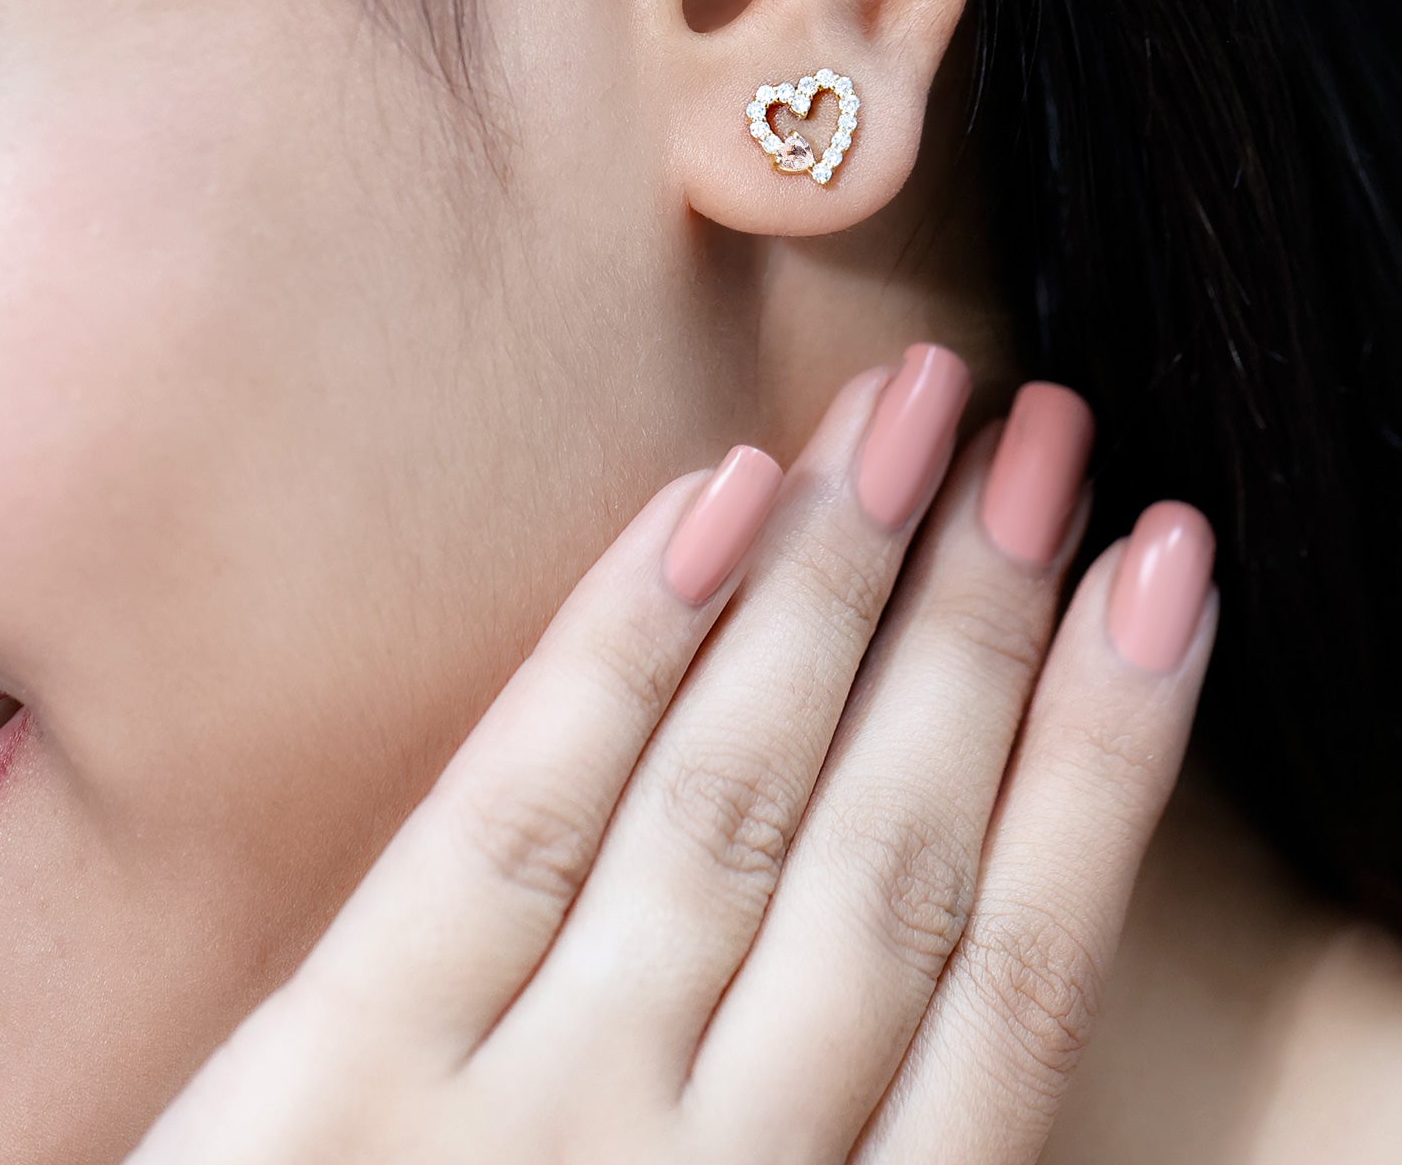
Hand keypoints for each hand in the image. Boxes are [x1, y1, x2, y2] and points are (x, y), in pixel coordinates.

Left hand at [126, 354, 1215, 1163]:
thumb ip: (814, 1137)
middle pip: (890, 853)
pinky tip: (708, 502)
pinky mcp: (343, 1071)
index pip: (1010, 974)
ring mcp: (526, 1122)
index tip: (1165, 573)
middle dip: (987, 627)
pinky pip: (516, 822)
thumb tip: (947, 903)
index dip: (1105, 761)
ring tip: (912, 416)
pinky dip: (622, 653)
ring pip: (732, 807)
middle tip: (1048, 436)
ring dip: (837, 591)